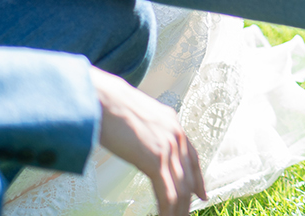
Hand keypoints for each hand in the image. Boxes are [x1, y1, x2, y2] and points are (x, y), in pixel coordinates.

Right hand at [91, 68, 204, 215]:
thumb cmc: (111, 107)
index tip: (202, 195)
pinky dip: (167, 210)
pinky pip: (168, 193)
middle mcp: (176, 135)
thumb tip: (145, 145)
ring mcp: (168, 148)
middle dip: (189, 201)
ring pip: (181, 189)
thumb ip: (149, 133)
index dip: (198, 179)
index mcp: (173, 125)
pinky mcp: (156, 159)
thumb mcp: (139, 118)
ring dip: (179, 211)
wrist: (102, 99)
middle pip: (189, 177)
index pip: (193, 158)